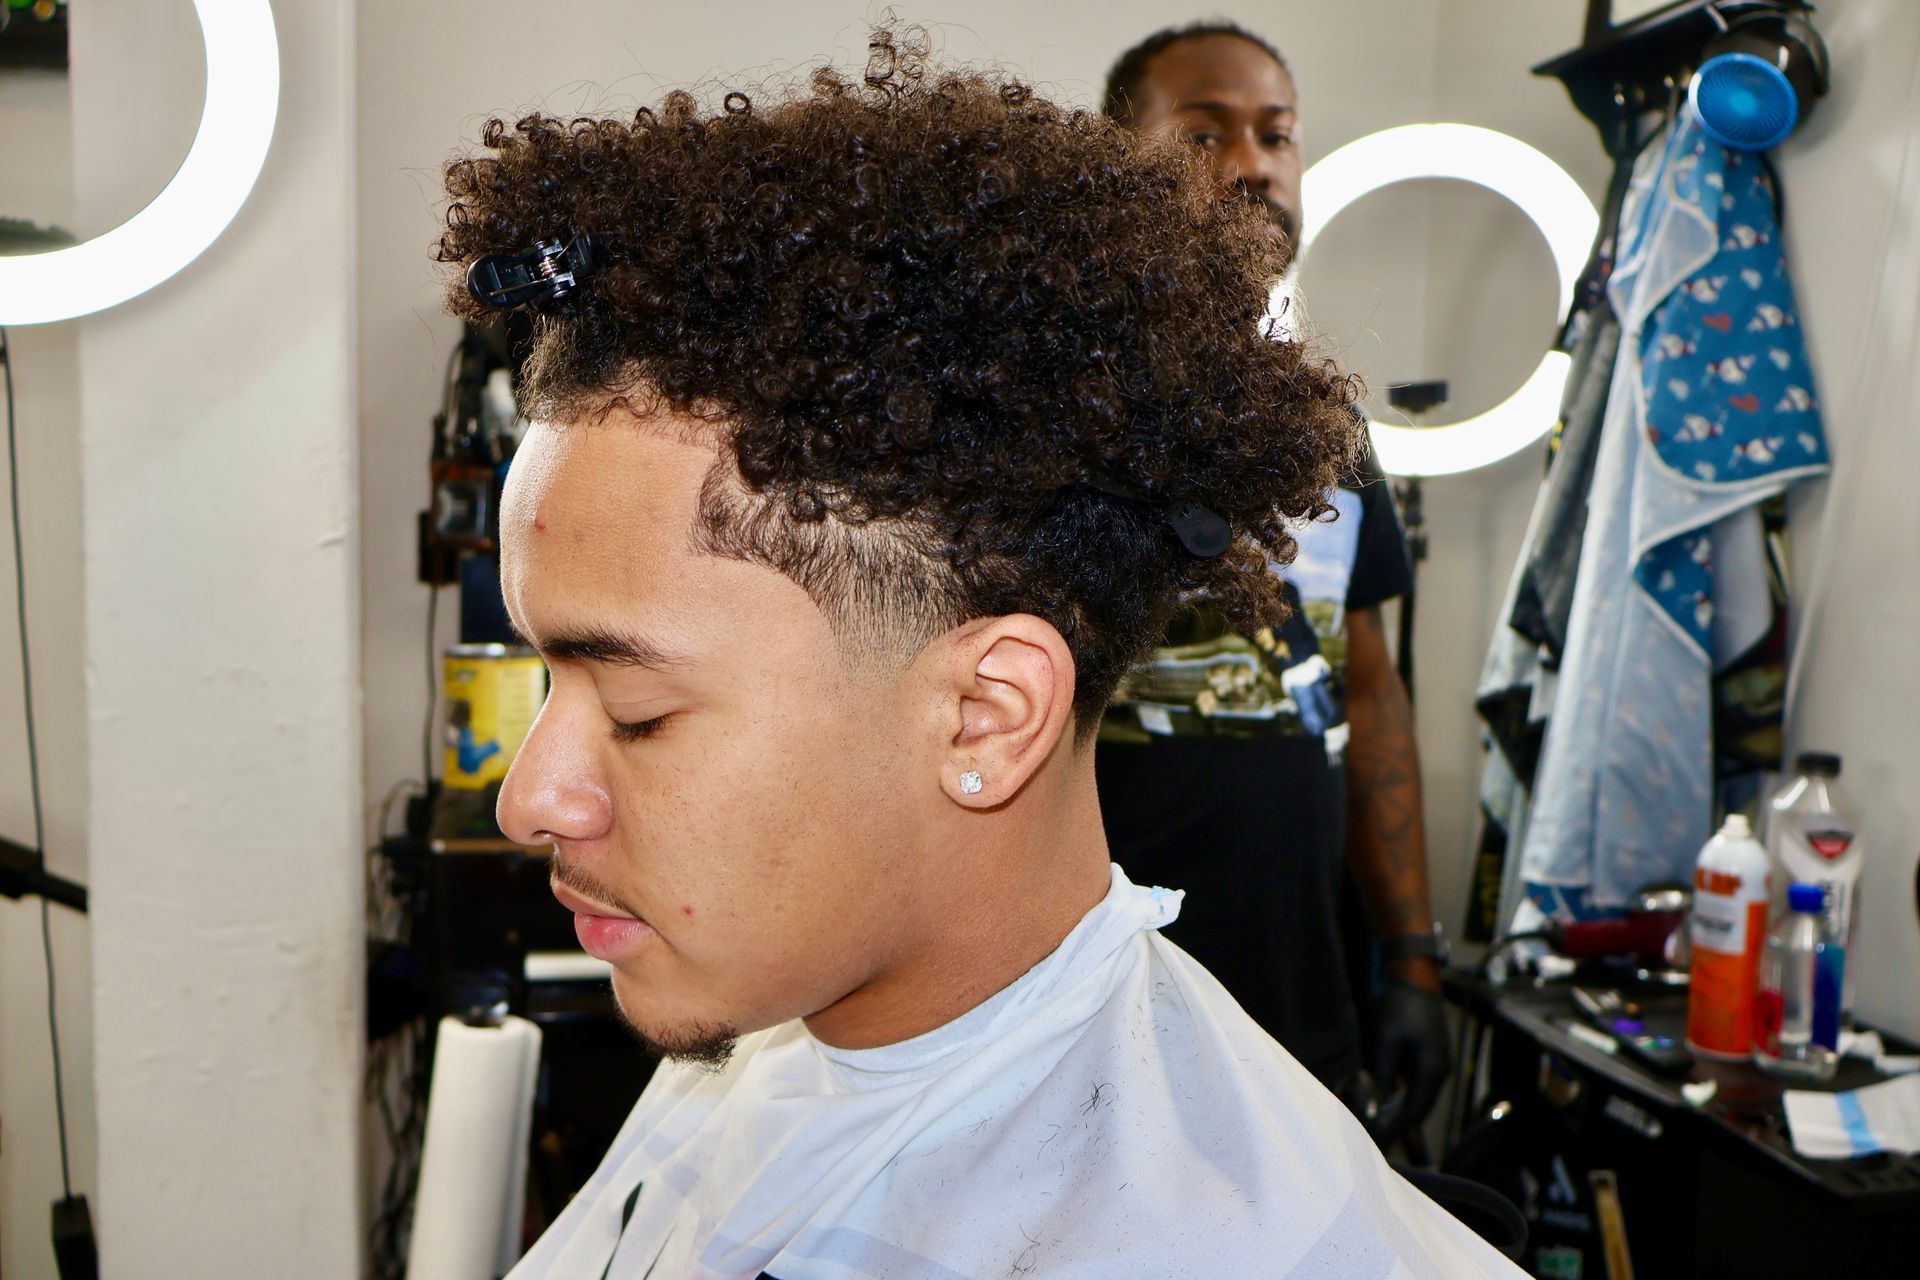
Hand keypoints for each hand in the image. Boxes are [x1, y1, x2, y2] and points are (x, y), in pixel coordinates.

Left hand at [1368, 971, 1451, 1147]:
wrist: (1415, 979)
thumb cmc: (1400, 1007)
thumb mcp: (1386, 1041)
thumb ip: (1382, 1075)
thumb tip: (1375, 1103)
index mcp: (1431, 1071)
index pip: (1415, 1112)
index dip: (1396, 1128)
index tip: (1377, 1140)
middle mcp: (1439, 1071)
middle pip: (1420, 1108)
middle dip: (1399, 1124)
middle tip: (1376, 1136)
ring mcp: (1438, 1064)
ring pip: (1420, 1098)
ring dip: (1401, 1111)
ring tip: (1378, 1123)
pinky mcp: (1431, 1057)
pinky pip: (1418, 1085)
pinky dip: (1404, 1096)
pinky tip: (1387, 1100)